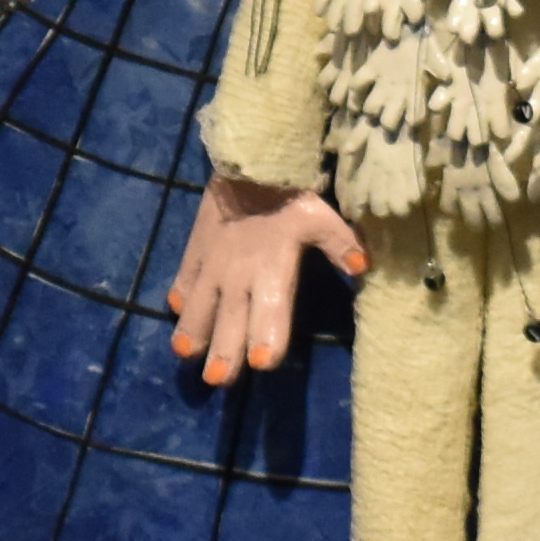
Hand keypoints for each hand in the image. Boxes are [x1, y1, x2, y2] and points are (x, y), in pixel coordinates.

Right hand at [165, 173, 364, 384]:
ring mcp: (213, 264)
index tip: (260, 362)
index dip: (267, 336)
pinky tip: (176, 310)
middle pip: (231, 320)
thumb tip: (363, 266)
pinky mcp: (195, 250)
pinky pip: (185, 276)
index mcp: (272, 271)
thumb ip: (340, 243)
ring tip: (185, 354)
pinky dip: (181, 294)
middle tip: (217, 381)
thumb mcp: (321, 216)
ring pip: (200, 305)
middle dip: (224, 351)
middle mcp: (239, 275)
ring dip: (193, 331)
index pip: (271, 312)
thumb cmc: (291, 194)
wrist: (248, 159)